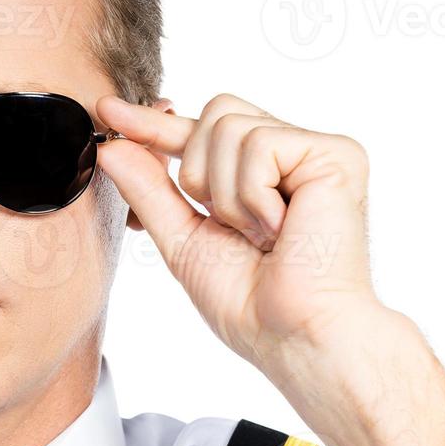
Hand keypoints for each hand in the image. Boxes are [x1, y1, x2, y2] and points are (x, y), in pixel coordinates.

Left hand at [95, 93, 385, 369]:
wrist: (293, 335)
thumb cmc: (249, 302)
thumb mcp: (182, 239)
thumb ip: (149, 190)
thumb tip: (111, 146)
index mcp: (258, 175)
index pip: (198, 132)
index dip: (152, 123)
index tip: (107, 110)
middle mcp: (290, 156)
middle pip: (213, 114)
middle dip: (198, 175)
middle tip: (231, 227)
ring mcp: (314, 152)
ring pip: (229, 126)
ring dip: (226, 195)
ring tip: (261, 235)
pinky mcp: (337, 154)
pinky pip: (260, 144)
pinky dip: (252, 195)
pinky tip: (280, 228)